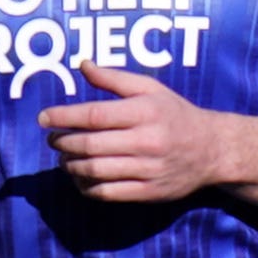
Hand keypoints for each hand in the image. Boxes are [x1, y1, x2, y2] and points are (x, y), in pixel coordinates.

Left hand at [40, 66, 244, 202]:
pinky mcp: (148, 192)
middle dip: (63, 142)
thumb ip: (114, 78)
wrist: (213, 150)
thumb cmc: (174, 114)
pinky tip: (80, 176)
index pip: (94, 115)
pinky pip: (105, 193)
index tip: (43, 118)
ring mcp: (148, 169)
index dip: (63, 116)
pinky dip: (85, 186)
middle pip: (89, 144)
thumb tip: (82, 64)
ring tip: (64, 157)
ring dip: (70, 164)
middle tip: (53, 139)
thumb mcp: (150, 89)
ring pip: (93, 170)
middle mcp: (147, 141)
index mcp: (145, 112)